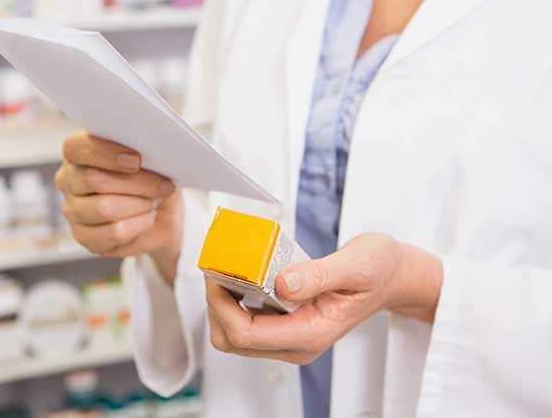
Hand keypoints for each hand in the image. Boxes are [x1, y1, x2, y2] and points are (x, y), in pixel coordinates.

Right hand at [55, 133, 182, 282]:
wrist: (160, 216)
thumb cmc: (152, 179)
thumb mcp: (152, 160)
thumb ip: (143, 152)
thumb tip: (151, 152)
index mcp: (77, 152)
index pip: (76, 148)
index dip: (106, 154)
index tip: (137, 160)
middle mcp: (68, 179)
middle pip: (93, 179)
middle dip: (136, 182)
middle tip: (163, 186)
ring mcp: (71, 210)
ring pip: (104, 208)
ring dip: (139, 204)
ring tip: (154, 202)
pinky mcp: (82, 236)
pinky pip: (113, 233)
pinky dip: (138, 225)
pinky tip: (146, 218)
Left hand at [206, 233, 442, 363]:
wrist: (393, 276)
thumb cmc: (379, 270)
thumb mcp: (355, 265)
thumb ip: (319, 275)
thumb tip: (282, 283)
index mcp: (311, 333)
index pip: (245, 334)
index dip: (220, 306)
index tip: (217, 273)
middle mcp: (297, 342)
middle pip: (232, 340)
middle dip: (216, 306)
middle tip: (218, 268)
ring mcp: (291, 337)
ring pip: (235, 335)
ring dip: (223, 303)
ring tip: (228, 269)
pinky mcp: (287, 325)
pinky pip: (248, 322)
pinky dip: (235, 300)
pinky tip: (242, 273)